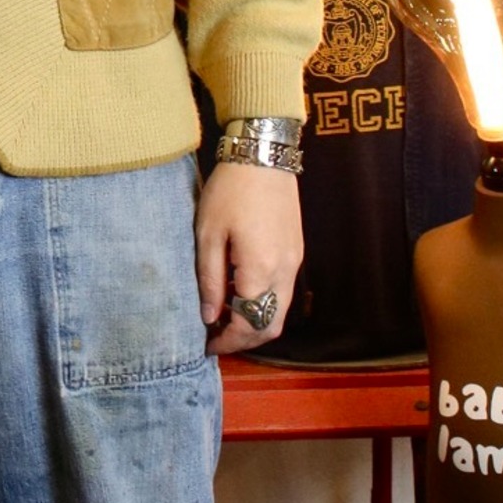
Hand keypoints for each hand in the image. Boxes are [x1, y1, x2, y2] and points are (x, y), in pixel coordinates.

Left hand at [196, 160, 302, 355]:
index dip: (227, 341)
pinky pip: (284, 291)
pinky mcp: (296, 251)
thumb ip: (209, 279)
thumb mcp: (208, 234)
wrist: (263, 156)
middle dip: (244, 339)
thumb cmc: (230, 190)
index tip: (206, 346)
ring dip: (256, 322)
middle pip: (271, 326)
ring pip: (281, 311)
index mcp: (260, 269)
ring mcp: (295, 262)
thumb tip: (208, 316)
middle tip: (215, 338)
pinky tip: (240, 294)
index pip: (248, 324)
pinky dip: (265, 303)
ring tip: (224, 317)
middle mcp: (285, 272)